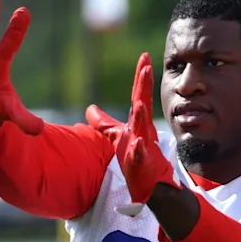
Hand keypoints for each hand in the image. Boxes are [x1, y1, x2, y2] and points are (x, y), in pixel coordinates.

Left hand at [87, 53, 178, 213]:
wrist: (150, 184)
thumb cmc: (135, 158)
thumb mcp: (117, 137)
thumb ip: (104, 123)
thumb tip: (90, 108)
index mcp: (137, 122)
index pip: (138, 95)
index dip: (141, 77)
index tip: (144, 57)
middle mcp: (142, 130)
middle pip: (142, 103)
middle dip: (145, 86)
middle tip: (147, 67)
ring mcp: (144, 146)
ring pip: (142, 128)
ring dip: (141, 116)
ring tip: (140, 103)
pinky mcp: (142, 164)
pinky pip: (141, 155)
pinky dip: (140, 149)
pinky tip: (139, 143)